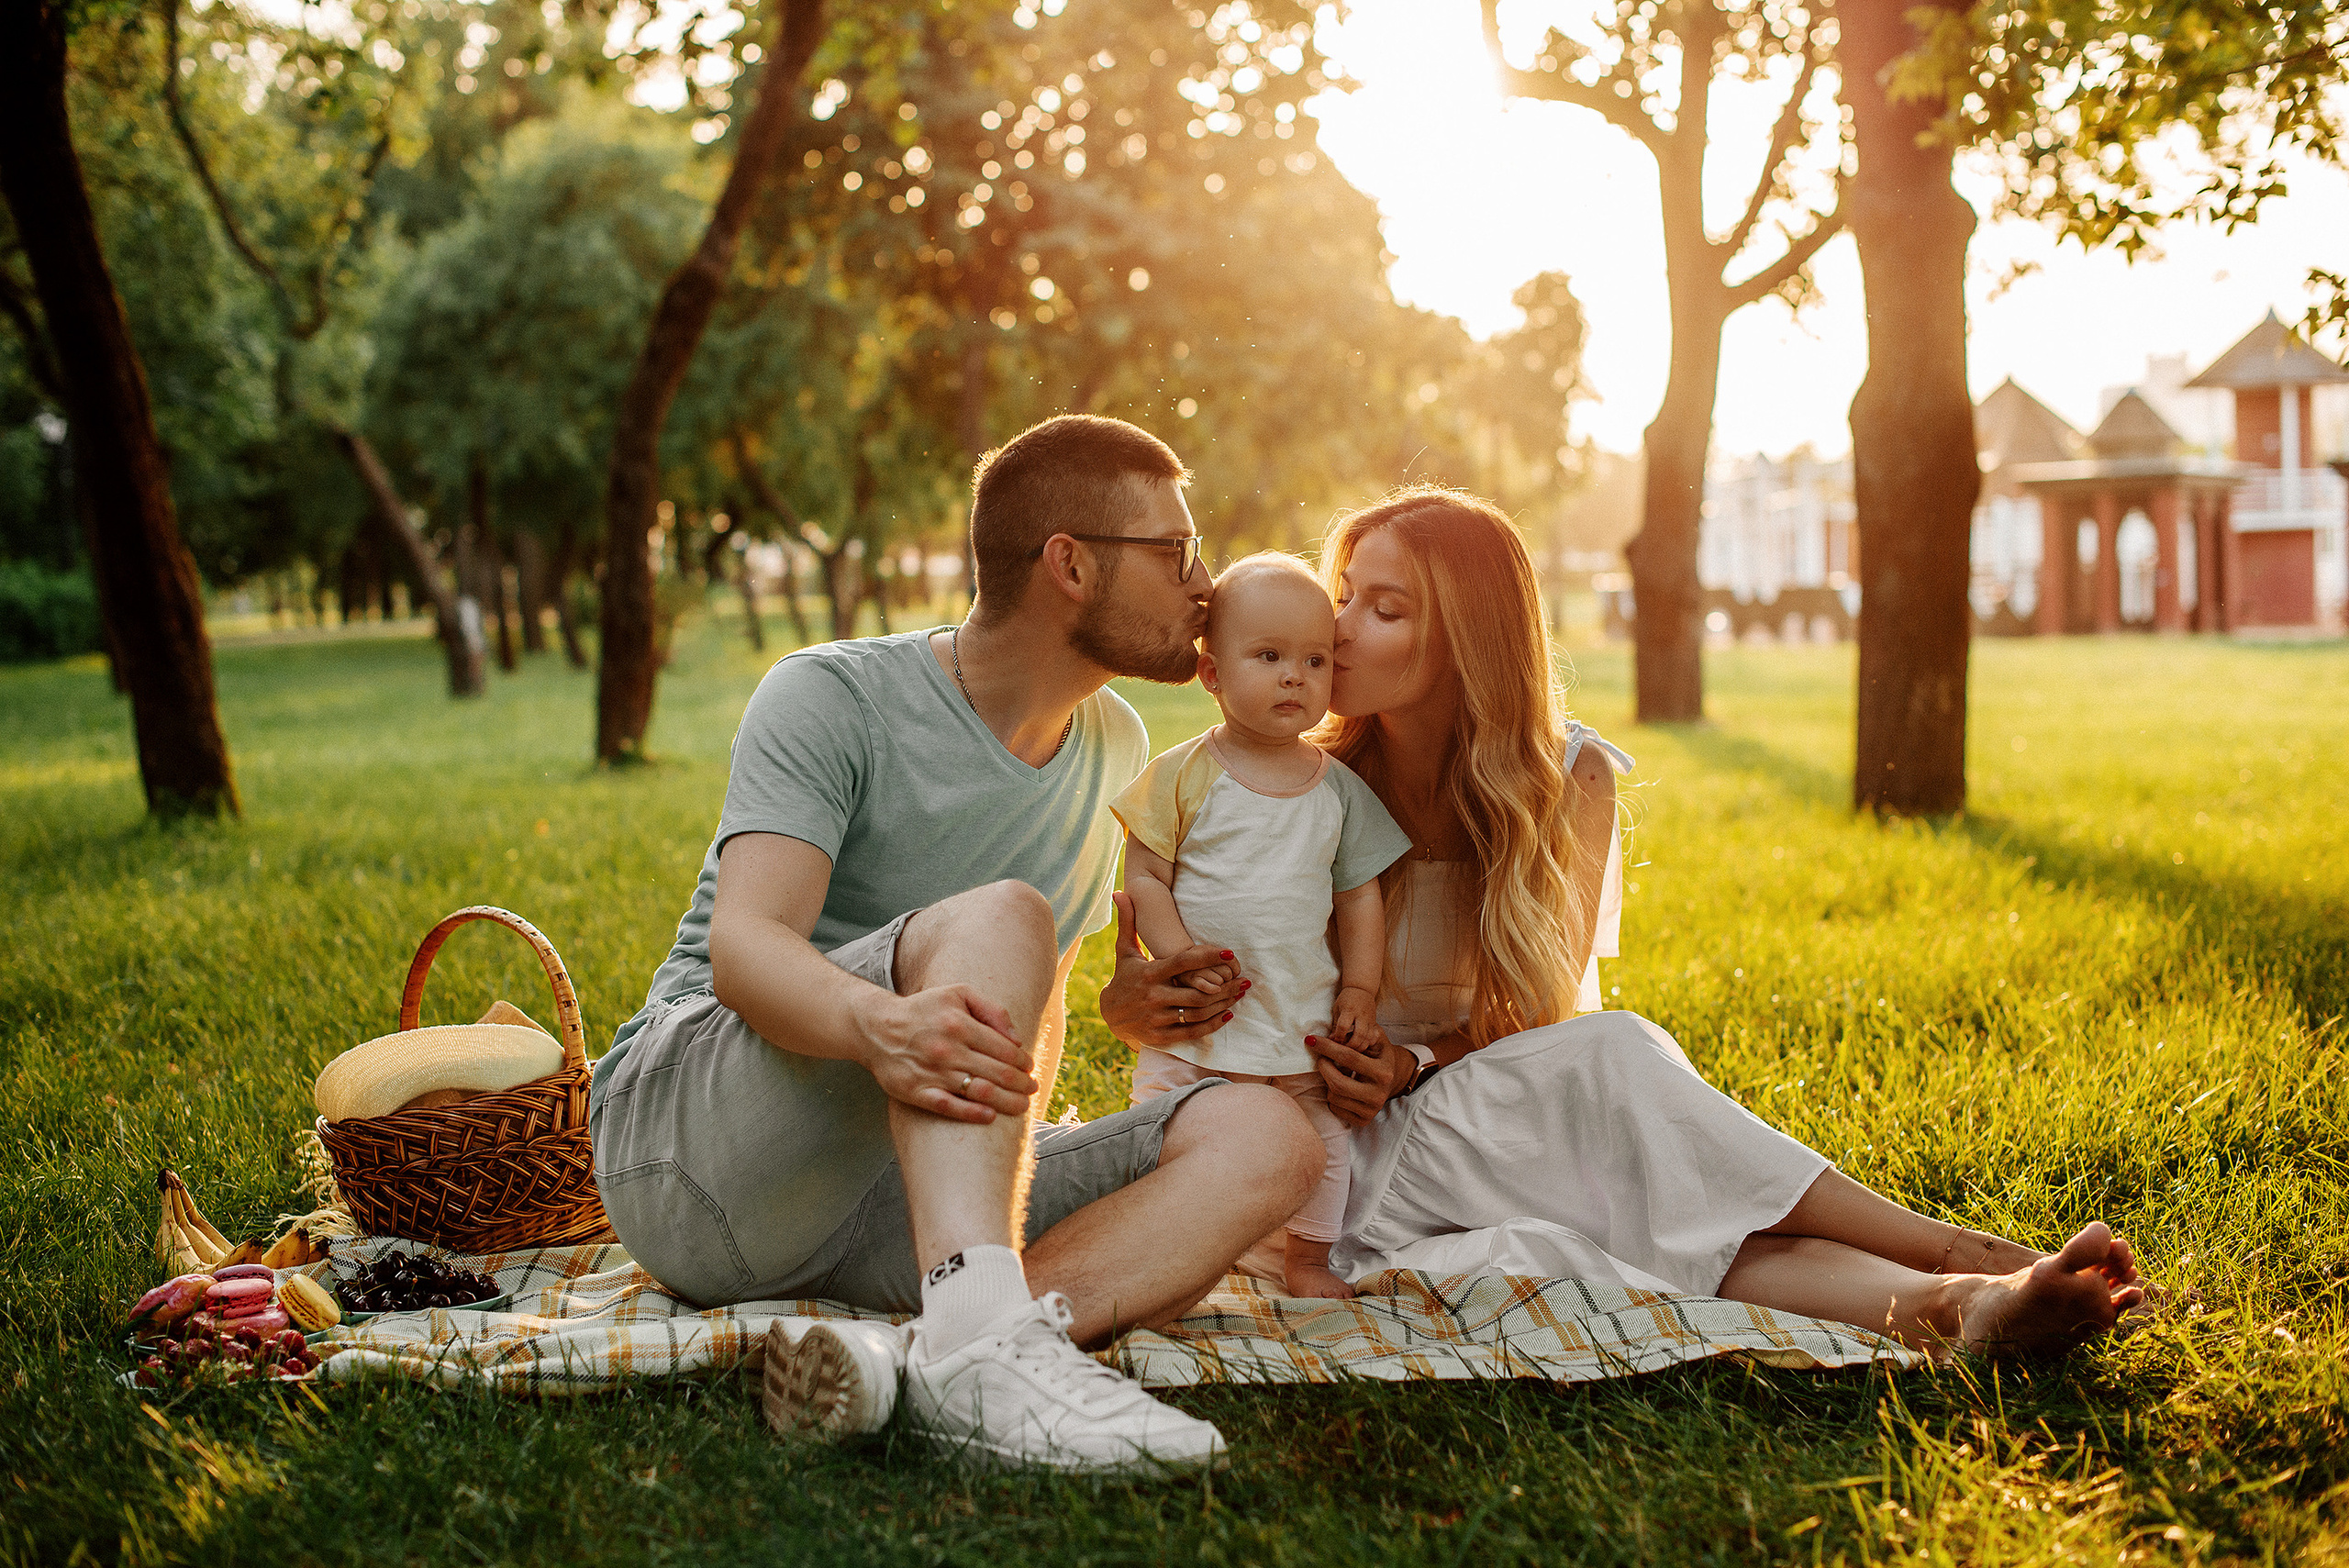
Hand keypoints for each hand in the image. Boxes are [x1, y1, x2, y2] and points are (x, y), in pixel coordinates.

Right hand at [857, 983, 1037, 1124]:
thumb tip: (1017, 1039)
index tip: (1030, 1068)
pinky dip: (972, 1114)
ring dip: (1008, 1102)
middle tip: (1032, 1089)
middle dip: (1022, 1084)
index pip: (1005, 1050)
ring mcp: (932, 1072)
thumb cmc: (924, 1010)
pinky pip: (949, 1107)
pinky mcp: (917, 1092)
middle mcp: (948, 1050)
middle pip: (998, 1073)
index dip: (1023, 1062)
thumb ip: (992, 1010)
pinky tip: (990, 1116)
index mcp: (960, 1024)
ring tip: (1022, 1106)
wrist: (877, 1027)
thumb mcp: (958, 993)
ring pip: (980, 1092)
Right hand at [1097, 891, 1250, 1046]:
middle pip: (1197, 992)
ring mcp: (1157, 1018)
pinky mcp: (1161, 1036)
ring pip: (1198, 1012)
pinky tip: (1227, 1014)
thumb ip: (1128, 921)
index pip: (1183, 962)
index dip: (1208, 957)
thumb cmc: (1124, 976)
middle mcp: (1154, 996)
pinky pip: (1193, 1032)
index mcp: (1149, 973)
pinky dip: (1213, 1024)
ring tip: (1240, 994)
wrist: (1109, 1014)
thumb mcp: (1124, 950)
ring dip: (1223, 1004)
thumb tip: (1121, 892)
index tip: (1230, 953)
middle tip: (1245, 979)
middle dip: (1225, 986)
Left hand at [1306, 1019, 1411, 1128]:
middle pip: (1337, 1083)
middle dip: (1323, 1067)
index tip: (1311, 1040)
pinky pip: (1335, 1109)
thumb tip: (1336, 1033)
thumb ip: (1360, 1031)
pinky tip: (1340, 1086)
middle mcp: (1378, 1094)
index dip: (1327, 1047)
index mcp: (1384, 1072)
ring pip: (1334, 1097)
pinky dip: (1332, 1096)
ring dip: (1327, 1082)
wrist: (1394, 1079)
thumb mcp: (1377, 1039)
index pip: (1348, 1058)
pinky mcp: (1363, 1121)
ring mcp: (1371, 1110)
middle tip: (1321, 1058)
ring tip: (1334, 1072)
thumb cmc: (1380, 1055)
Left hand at [1328, 985, 1375, 1045]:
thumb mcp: (1337, 1009)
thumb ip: (1335, 1025)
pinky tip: (1360, 1047)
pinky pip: (1373, 1037)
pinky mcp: (1375, 1023)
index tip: (1334, 1042)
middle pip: (1359, 1034)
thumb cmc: (1346, 999)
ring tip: (1351, 1051)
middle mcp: (1361, 1015)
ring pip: (1368, 1038)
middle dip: (1350, 1046)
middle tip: (1343, 1050)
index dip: (1338, 1036)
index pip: (1344, 1026)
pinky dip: (1367, 1044)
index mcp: (1349, 1010)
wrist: (1362, 989)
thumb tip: (1331, 1040)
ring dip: (1359, 1047)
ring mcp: (1370, 1020)